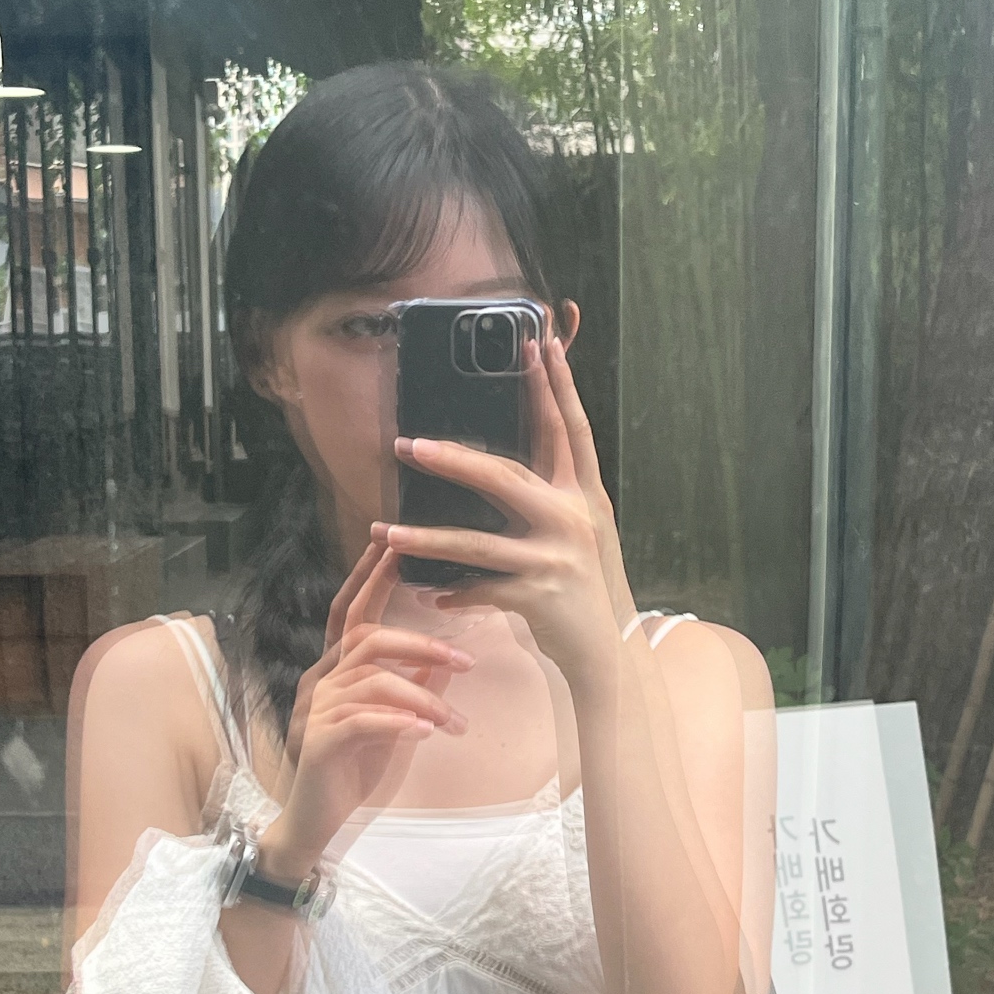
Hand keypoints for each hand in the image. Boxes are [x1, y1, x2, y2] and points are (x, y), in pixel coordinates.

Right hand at [262, 545, 473, 877]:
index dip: (371, 578)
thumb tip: (443, 657)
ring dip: (422, 697)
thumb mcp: (391, 722)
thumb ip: (411, 687)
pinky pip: (361, 721)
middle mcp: (319, 682)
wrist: (314, 822)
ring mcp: (314, 711)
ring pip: (372, 682)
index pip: (351, 614)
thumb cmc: (352, 769)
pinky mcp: (317, 743)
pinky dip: (397, 723)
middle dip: (419, 642)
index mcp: (334, 672)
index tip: (395, 544)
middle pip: (366, 639)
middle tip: (465, 662)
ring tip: (453, 724)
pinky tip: (424, 733)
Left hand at [379, 333, 637, 688]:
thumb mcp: (579, 533)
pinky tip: (432, 595)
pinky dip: (455, 593)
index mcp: (585, 496)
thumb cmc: (584, 586)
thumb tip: (499, 463)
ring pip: (478, 543)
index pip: (569, 429)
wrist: (610, 652)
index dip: (556, 385)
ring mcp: (556, 559)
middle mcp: (574, 519)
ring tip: (384, 534)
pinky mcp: (539, 597)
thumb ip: (548, 497)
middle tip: (408, 445)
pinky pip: (482, 590)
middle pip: (507, 477)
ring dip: (427, 540)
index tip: (539, 342)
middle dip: (454, 460)